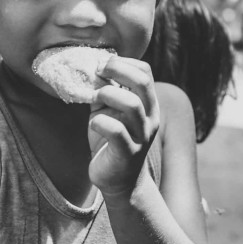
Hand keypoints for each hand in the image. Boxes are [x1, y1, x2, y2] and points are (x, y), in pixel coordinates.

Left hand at [88, 56, 159, 197]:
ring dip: (108, 94)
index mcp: (147, 104)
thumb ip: (105, 91)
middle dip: (118, 70)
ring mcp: (141, 136)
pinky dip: (101, 122)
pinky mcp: (128, 154)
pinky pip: (117, 132)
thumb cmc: (111, 141)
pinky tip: (93, 124)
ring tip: (94, 98)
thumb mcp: (108, 111)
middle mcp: (150, 118)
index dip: (124, 62)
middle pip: (142, 82)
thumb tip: (92, 69)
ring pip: (132, 105)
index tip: (102, 65)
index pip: (145, 72)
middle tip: (98, 72)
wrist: (118, 180)